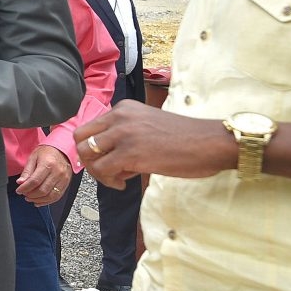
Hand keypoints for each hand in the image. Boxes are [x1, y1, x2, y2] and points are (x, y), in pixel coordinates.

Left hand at [15, 145, 72, 205]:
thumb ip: (27, 171)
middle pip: (43, 190)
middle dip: (31, 195)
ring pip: (50, 196)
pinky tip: (39, 201)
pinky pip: (57, 196)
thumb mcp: (33, 157)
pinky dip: (47, 201)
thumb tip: (20, 182)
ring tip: (30, 198)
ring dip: (38, 200)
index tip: (19, 190)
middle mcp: (57, 173)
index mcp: (48, 164)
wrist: (62, 150)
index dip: (25, 188)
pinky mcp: (66, 184)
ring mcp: (63, 179)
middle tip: (24, 194)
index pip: (35, 181)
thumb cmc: (47, 152)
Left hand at [76, 101, 236, 187]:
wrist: (210, 142)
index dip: (96, 147)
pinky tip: (125, 183)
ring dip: (98, 171)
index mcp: (123, 108)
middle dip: (89, 158)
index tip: (111, 159)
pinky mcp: (130, 153)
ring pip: (86, 154)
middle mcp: (119, 116)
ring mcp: (123, 133)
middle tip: (107, 171)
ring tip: (118, 178)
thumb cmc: (185, 138)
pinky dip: (109, 180)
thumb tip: (104, 155)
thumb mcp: (148, 125)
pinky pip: (102, 169)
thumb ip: (125, 133)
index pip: (91, 126)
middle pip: (80, 138)